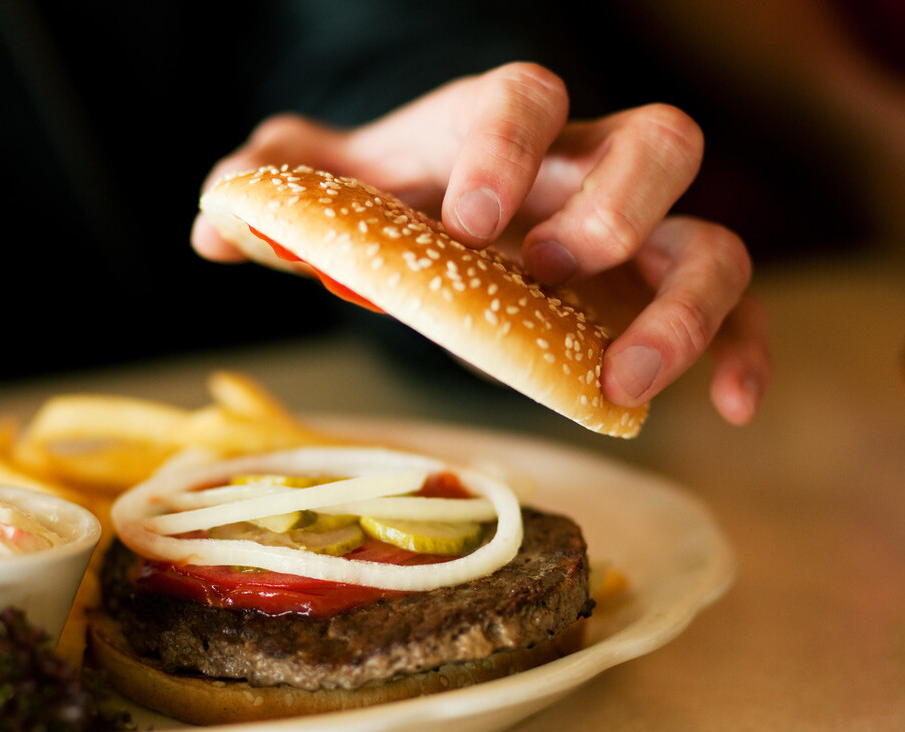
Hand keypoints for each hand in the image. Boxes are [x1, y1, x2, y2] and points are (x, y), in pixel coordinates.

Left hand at [192, 62, 769, 424]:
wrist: (455, 215)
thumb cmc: (396, 196)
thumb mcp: (331, 185)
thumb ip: (272, 185)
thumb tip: (214, 223)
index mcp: (500, 126)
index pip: (526, 96)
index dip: (509, 146)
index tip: (471, 218)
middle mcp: (589, 165)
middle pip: (657, 143)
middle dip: (612, 207)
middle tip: (546, 272)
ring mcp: (640, 232)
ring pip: (712, 238)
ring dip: (686, 309)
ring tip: (626, 378)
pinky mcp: (662, 294)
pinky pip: (740, 309)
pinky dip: (745, 353)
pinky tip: (731, 409)